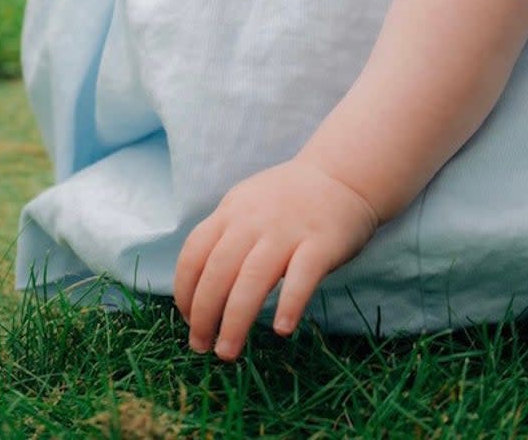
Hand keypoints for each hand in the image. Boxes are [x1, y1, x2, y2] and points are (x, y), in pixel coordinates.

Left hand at [172, 158, 379, 360]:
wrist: (342, 175)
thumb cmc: (288, 200)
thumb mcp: (246, 205)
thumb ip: (224, 236)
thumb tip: (197, 291)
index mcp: (232, 211)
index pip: (195, 253)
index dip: (185, 291)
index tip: (188, 321)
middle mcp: (254, 220)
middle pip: (219, 271)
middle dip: (204, 314)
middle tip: (201, 347)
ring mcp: (288, 231)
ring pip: (253, 279)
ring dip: (235, 321)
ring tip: (227, 352)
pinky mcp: (321, 243)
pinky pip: (302, 277)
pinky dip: (290, 304)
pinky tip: (281, 330)